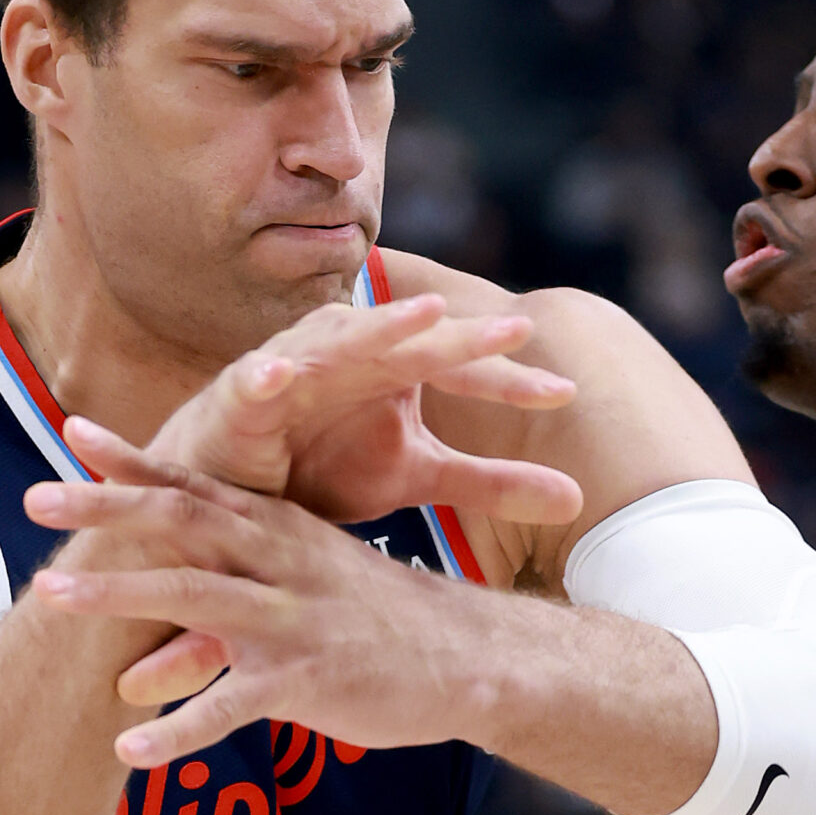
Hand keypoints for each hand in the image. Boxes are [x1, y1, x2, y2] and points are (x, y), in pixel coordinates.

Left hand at [24, 435, 499, 765]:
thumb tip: (159, 606)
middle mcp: (279, 560)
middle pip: (182, 522)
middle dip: (106, 510)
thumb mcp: (310, 574)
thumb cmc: (377, 618)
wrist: (468, 660)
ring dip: (120, 598)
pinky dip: (178, 730)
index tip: (73, 430)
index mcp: (278, 528)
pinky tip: (127, 750)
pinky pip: (231, 707)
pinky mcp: (306, 680)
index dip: (133, 460)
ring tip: (51, 603)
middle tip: (35, 497)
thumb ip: (238, 579)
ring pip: (195, 597)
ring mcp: (291, 618)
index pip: (195, 483)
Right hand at [127, 294, 581, 525]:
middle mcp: (350, 354)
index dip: (506, 379)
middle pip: (412, 341)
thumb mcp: (414, 477)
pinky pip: (254, 380)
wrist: (236, 491)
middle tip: (516, 329)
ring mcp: (294, 368)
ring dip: (378, 326)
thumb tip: (578, 499)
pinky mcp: (241, 397)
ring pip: (340, 340)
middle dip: (460, 335)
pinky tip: (282, 373)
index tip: (565, 395)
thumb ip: (488, 482)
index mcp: (393, 369)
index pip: (458, 366)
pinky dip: (266, 374)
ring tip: (424, 315)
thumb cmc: (324, 466)